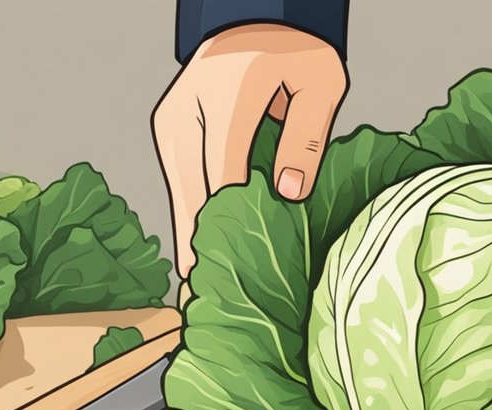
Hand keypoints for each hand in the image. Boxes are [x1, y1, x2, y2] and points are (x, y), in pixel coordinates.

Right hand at [152, 23, 347, 278]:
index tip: (236, 267)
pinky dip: (188, 219)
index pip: (225, 170)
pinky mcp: (169, 133)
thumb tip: (288, 195)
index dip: (230, 223)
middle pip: (190, 190)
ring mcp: (172, 122)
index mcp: (229, 92)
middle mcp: (189, 108)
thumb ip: (307, 138)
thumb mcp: (322, 83)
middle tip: (207, 301)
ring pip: (177, 192)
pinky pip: (179, 184)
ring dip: (188, 239)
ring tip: (197, 293)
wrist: (256, 21)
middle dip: (199, 246)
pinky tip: (195, 257)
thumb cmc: (297, 54)